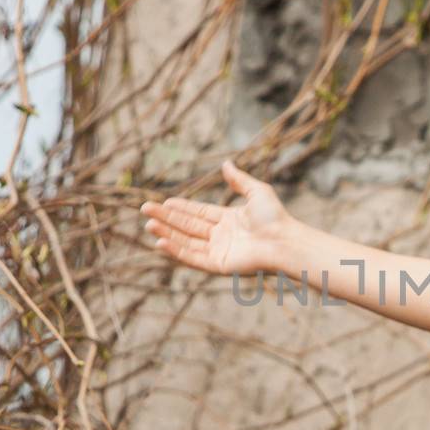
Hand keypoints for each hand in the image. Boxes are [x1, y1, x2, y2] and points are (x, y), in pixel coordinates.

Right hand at [140, 160, 292, 276]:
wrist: (284, 240)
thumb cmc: (275, 217)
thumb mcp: (257, 192)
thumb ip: (239, 180)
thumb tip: (226, 163)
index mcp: (229, 220)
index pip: (198, 213)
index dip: (180, 208)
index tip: (163, 202)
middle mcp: (221, 236)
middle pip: (187, 226)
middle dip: (166, 218)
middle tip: (145, 210)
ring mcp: (218, 251)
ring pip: (186, 241)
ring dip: (166, 233)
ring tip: (148, 224)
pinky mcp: (217, 265)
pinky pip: (192, 257)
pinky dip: (176, 251)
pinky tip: (160, 242)